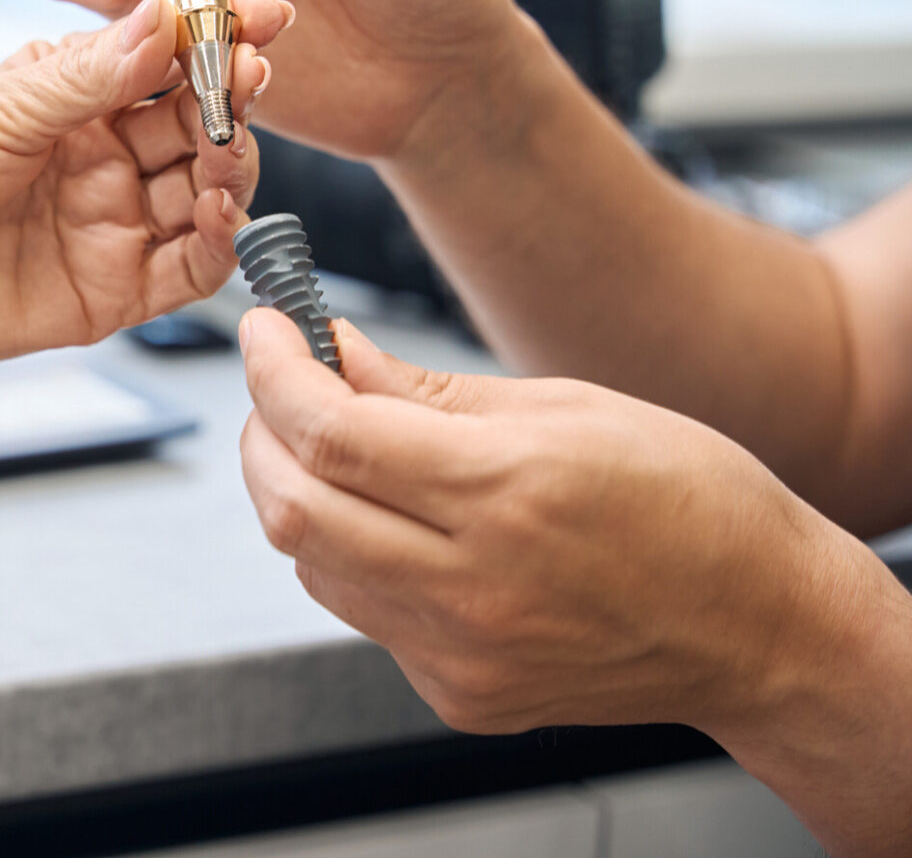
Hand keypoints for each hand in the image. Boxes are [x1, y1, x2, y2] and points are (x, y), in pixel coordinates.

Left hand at [0, 0, 287, 383]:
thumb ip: (88, 74)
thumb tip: (165, 19)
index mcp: (68, 98)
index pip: (163, 58)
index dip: (215, 34)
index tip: (263, 10)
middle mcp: (97, 159)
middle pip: (195, 124)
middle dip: (230, 96)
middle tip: (252, 73)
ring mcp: (107, 225)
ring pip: (204, 193)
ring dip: (232, 164)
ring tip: (231, 143)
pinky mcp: (108, 293)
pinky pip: (188, 269)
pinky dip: (218, 242)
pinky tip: (221, 210)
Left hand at [236, 306, 891, 738]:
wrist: (763, 627)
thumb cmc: (689, 501)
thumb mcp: (565, 406)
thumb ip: (425, 390)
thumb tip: (328, 352)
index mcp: (508, 491)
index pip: (330, 432)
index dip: (273, 372)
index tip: (264, 331)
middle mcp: (475, 585)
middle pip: (292, 507)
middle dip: (262, 432)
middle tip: (282, 387)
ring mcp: (463, 653)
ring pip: (314, 563)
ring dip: (302, 494)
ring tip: (345, 451)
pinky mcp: (459, 695)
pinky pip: (364, 613)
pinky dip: (355, 555)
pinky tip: (401, 525)